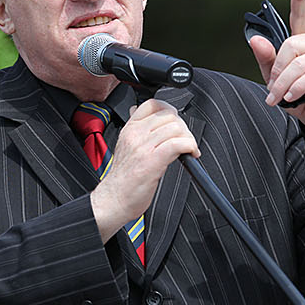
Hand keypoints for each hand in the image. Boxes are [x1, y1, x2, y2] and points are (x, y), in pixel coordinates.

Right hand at [91, 98, 194, 241]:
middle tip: (185, 141)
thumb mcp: (126, 148)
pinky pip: (178, 143)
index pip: (153, 104)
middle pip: (169, 115)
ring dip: (189, 138)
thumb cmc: (121, 181)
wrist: (113, 200)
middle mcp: (136, 134)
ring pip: (176, 128)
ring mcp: (144, 146)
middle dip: (183, 128)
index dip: (170, 110)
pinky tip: (191, 155)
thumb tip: (148, 121)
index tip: (176, 123)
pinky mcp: (153, 160)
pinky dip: (190, 147)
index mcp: (130, 129)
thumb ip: (138, 134)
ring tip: (189, 150)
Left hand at [245, 0, 304, 148]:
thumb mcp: (276, 79)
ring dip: (284, 84)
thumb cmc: (300, 97)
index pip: (301, 15)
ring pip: (300, 63)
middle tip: (270, 91)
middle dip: (276, 69)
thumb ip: (266, 60)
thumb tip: (255, 40)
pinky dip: (298, 87)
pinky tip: (292, 97)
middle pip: (291, 45)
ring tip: (278, 99)